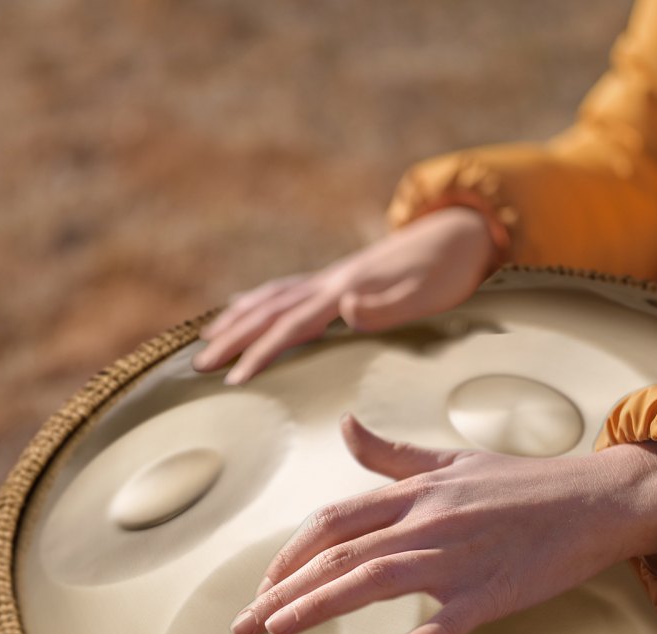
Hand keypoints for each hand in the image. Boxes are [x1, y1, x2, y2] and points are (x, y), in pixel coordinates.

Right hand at [191, 207, 496, 384]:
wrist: (459, 232)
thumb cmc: (448, 271)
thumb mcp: (428, 293)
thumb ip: (387, 305)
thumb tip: (346, 308)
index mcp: (345, 291)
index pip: (292, 326)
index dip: (261, 353)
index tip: (234, 378)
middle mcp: (330, 282)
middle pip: (268, 311)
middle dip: (232, 339)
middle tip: (197, 367)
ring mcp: (332, 277)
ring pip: (270, 298)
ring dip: (236, 319)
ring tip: (205, 339)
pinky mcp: (339, 278)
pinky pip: (285, 289)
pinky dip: (258, 299)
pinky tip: (244, 304)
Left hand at [229, 415, 656, 633]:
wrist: (595, 499)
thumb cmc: (522, 484)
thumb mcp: (453, 460)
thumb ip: (392, 455)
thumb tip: (344, 426)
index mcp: (417, 494)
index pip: (334, 522)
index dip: (289, 553)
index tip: (263, 585)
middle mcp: (429, 521)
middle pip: (340, 556)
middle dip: (283, 589)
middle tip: (243, 625)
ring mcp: (461, 557)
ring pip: (376, 581)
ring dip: (319, 606)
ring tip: (275, 631)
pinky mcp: (496, 591)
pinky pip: (450, 621)